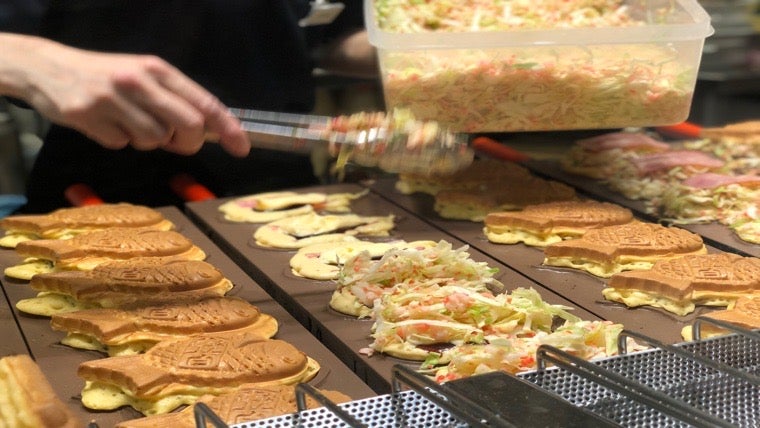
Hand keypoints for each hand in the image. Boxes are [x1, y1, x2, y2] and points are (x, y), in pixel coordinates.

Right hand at [0, 34, 249, 156]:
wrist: (48, 68)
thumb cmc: (105, 76)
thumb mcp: (143, 77)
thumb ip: (174, 99)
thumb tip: (205, 131)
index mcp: (157, 69)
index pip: (204, 102)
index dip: (227, 128)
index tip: (241, 148)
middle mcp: (139, 82)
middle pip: (188, 126)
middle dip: (188, 142)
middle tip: (177, 143)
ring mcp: (113, 99)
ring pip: (154, 140)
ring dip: (148, 141)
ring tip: (128, 123)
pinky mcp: (89, 117)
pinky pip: (121, 144)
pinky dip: (119, 141)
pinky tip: (105, 124)